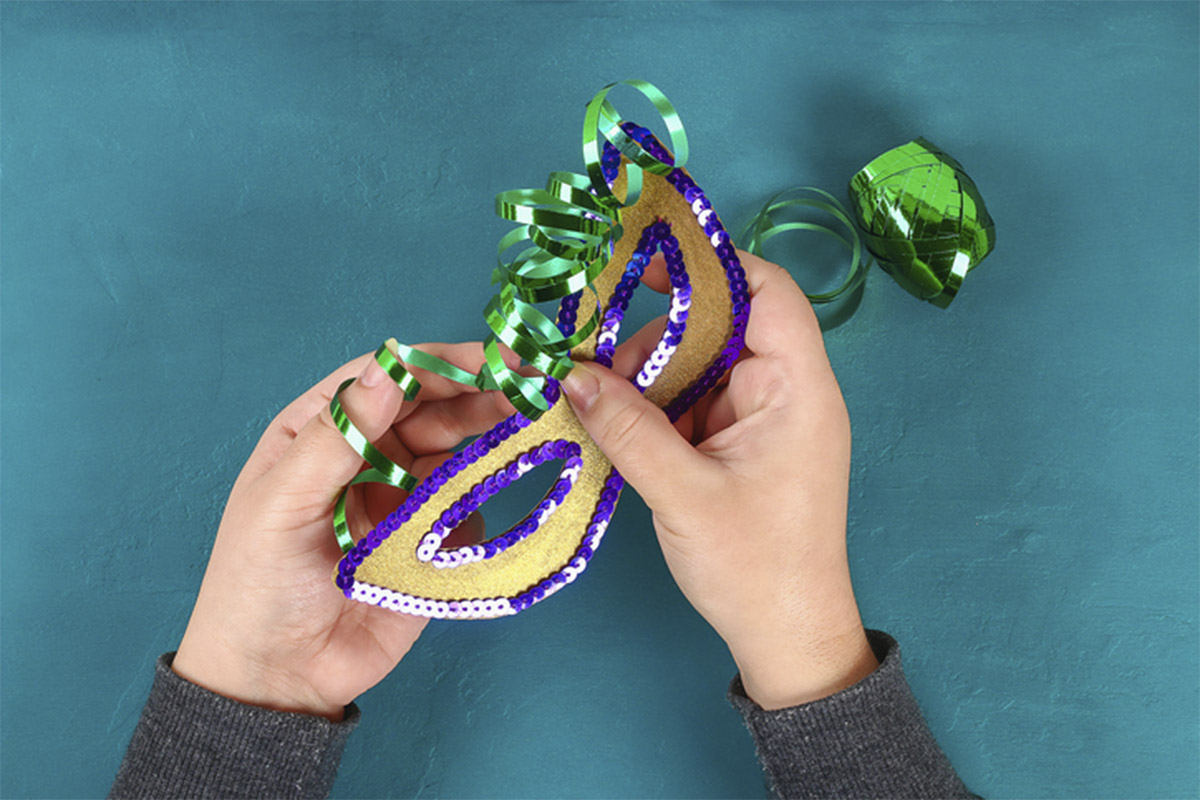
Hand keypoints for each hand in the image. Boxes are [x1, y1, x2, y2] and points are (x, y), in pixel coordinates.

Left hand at [173, 343, 512, 719]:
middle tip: (529, 390)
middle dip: (479, 396)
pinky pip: (471, 512)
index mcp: (322, 433)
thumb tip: (389, 369)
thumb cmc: (257, 584)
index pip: (386, 379)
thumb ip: (336, 436)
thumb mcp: (283, 502)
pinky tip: (492, 502)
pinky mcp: (432, 544)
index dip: (437, 364)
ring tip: (533, 427)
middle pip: (433, 409)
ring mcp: (403, 499)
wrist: (277, 679)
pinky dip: (486, 502)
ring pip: (459, 454)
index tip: (486, 360)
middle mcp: (368, 457)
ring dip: (493, 439)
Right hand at [563, 251, 877, 709]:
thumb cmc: (758, 568)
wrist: (786, 637)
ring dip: (644, 379)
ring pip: (695, 365)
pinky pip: (688, 403)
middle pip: (719, 326)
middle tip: (596, 363)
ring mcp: (758, 418)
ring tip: (597, 404)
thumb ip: (627, 430)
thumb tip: (570, 376)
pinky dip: (651, 408)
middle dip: (655, 338)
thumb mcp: (684, 495)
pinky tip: (613, 424)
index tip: (644, 264)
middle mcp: (783, 392)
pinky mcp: (736, 444)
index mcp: (797, 389)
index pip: (767, 292)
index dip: (709, 266)